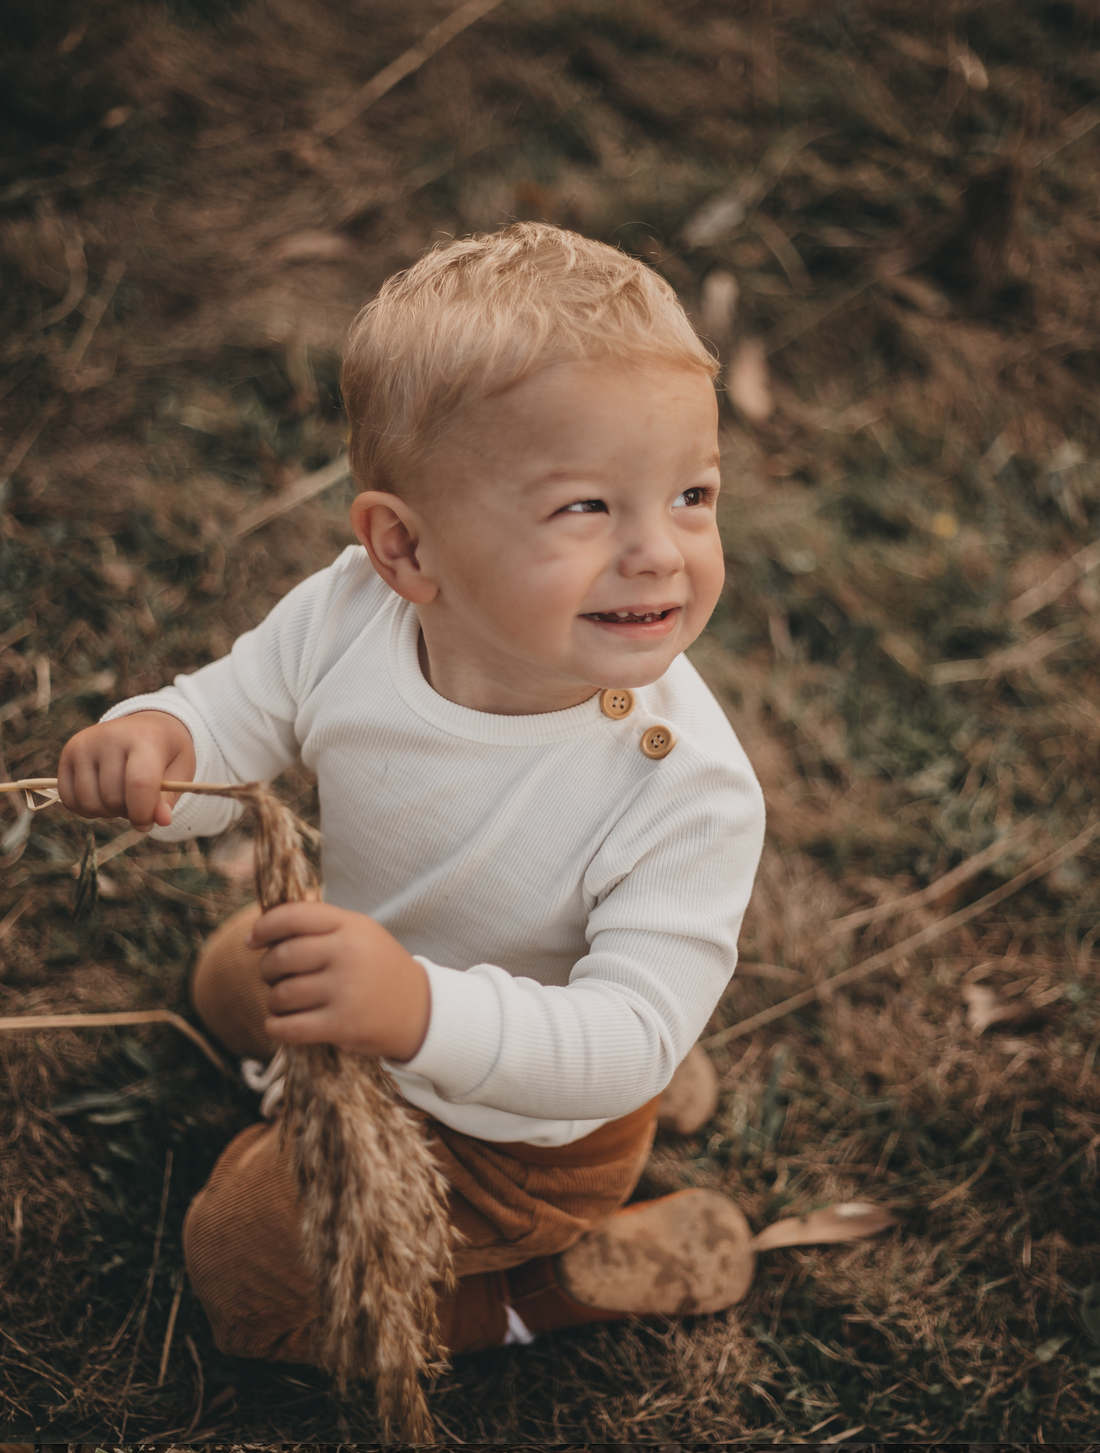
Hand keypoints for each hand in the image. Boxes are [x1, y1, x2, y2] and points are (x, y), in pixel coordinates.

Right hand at [58, 711, 196, 830]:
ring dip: (107, 813)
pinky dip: (86, 810)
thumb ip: (169, 797)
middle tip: (138, 803)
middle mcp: (110, 736)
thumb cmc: (166, 753)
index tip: (147, 824)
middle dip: (127, 813)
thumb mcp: (180, 770)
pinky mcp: (68, 753)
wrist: (145, 726)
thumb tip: (161, 820)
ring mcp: (84, 744)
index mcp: (145, 737)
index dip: (143, 812)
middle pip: (113, 798)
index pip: (139, 783)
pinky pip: (69, 799)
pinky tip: (102, 798)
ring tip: (122, 798)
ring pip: (89, 802)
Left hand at [248, 901, 430, 1062]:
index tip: (252, 940)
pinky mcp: (340, 1025)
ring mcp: (344, 990)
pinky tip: (279, 1023)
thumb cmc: (379, 968)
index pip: (293, 916)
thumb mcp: (360, 934)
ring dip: (273, 1000)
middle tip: (272, 976)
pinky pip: (287, 1027)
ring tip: (284, 1001)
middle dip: (267, 969)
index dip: (264, 927)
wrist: (420, 1011)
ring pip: (281, 994)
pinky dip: (275, 1026)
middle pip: (281, 957)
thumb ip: (319, 928)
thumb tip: (261, 934)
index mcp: (351, 926)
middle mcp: (347, 954)